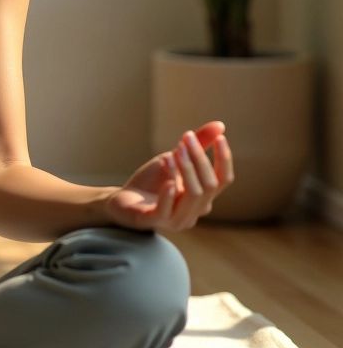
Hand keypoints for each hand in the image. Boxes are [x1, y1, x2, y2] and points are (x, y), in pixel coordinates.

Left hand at [101, 120, 234, 232]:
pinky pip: (167, 211)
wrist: (122, 199)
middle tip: (186, 138)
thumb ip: (197, 145)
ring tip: (174, 151)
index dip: (224, 159)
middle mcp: (194, 212)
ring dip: (186, 170)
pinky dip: (168, 194)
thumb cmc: (152, 181)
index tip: (221, 137)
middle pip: (209, 185)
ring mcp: (176, 220)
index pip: (223, 180)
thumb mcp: (175, 159)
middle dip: (200, 159)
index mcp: (202, 197)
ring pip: (193, 196)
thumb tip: (220, 125)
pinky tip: (168, 179)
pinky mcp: (153, 222)